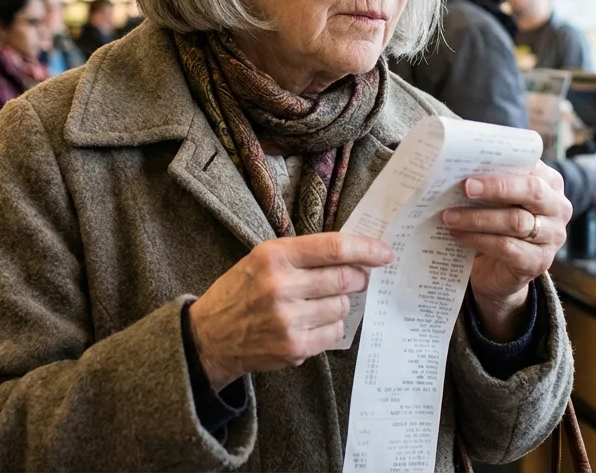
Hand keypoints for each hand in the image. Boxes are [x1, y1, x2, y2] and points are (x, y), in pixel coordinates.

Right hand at [188, 233, 392, 390]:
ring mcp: (288, 319)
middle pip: (344, 279)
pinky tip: (311, 323)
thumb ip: (304, 255)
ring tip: (319, 304)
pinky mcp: (294, 347)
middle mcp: (281, 286)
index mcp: (274, 255)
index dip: (366, 249)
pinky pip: (334, 333)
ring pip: (341, 307)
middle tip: (358, 279)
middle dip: (359, 279)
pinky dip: (331, 327)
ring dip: (340, 305)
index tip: (385, 253)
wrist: (210, 336)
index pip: (334, 248)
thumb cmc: (242, 291)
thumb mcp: (263, 259)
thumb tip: (354, 256)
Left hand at [441, 161, 571, 340]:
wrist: (499, 270)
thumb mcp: (497, 199)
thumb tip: (459, 166)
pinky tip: (458, 235)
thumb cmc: (497, 223)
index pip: (532, 166)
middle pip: (531, 191)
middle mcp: (558, 208)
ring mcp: (552, 237)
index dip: (506, 162)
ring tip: (450, 216)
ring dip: (478, 218)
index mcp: (551, 183)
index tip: (477, 161)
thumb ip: (490, 180)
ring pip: (515, 221)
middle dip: (496, 187)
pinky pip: (507, 247)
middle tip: (466, 187)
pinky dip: (479, 239)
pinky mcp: (538, 262)